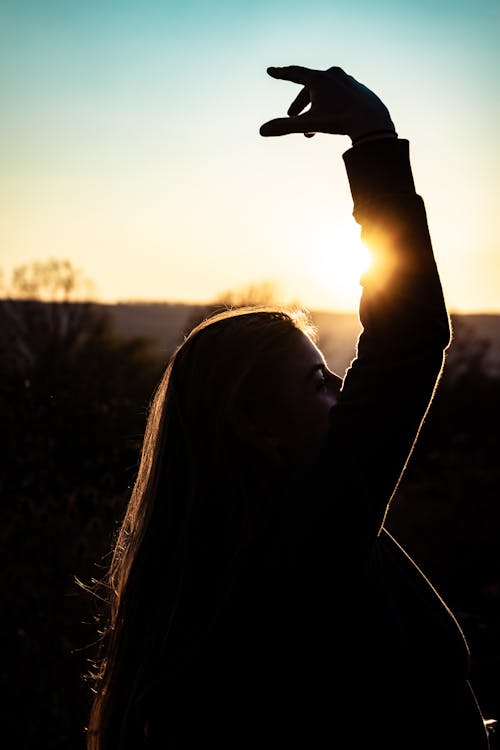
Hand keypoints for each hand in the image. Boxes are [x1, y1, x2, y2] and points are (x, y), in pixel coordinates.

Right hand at [259, 66, 395, 141]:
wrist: (372, 122)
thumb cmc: (340, 120)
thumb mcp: (310, 124)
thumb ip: (285, 126)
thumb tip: (262, 131)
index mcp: (320, 79)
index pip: (294, 73)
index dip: (281, 74)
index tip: (271, 71)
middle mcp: (333, 75)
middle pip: (309, 87)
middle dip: (300, 104)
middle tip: (293, 117)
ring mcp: (348, 81)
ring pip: (325, 93)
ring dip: (315, 108)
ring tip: (314, 127)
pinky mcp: (359, 90)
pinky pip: (339, 96)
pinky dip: (331, 106)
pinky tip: (334, 118)